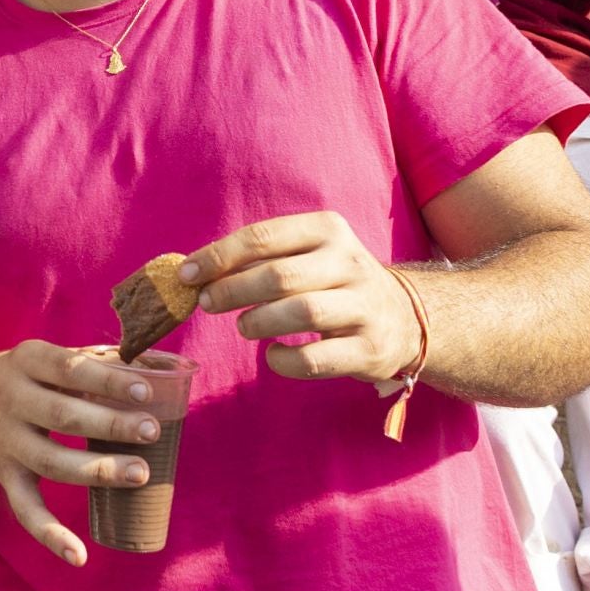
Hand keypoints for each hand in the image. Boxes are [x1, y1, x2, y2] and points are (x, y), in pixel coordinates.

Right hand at [0, 341, 169, 566]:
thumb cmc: (27, 376)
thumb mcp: (47, 356)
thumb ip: (93, 360)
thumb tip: (152, 367)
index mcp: (27, 361)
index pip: (69, 369)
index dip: (107, 381)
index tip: (145, 392)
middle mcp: (11, 400)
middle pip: (62, 417)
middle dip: (110, 425)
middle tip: (151, 431)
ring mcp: (7, 442)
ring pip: (50, 462)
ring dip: (96, 472)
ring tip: (140, 473)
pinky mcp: (5, 477)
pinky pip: (25, 510)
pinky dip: (50, 535)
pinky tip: (79, 556)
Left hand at [183, 211, 420, 384]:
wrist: (403, 318)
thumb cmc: (333, 283)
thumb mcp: (306, 256)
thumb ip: (257, 259)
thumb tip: (195, 272)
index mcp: (328, 230)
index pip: (263, 237)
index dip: (218, 256)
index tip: (186, 274)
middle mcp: (350, 262)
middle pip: (278, 275)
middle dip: (231, 290)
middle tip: (206, 303)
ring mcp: (365, 306)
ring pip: (301, 312)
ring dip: (258, 321)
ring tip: (244, 326)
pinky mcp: (370, 349)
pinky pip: (316, 358)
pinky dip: (284, 360)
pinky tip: (273, 355)